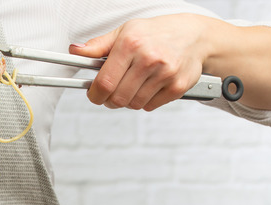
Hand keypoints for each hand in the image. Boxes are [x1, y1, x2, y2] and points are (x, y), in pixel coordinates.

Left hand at [70, 14, 207, 110]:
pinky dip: (145, 101)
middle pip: (118, 98)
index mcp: (131, 44)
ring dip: (128, 100)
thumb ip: (98, 45)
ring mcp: (165, 74)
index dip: (95, 94)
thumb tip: (75, 51)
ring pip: (133, 104)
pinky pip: (150, 106)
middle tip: (111, 93)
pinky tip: (148, 87)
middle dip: (109, 100)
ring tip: (132, 86)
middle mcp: (149, 59)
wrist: (194, 35)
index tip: (94, 94)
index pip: (104, 82)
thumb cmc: (156, 33)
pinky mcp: (177, 87)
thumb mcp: (125, 32)